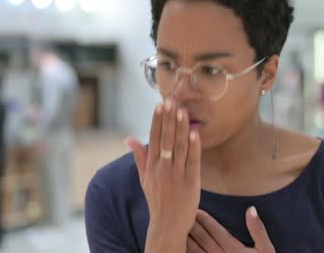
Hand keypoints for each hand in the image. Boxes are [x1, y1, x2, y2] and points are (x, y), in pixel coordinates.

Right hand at [126, 98, 201, 251]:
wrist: (168, 224)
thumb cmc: (157, 200)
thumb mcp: (144, 178)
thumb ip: (139, 157)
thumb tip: (129, 139)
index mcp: (151, 166)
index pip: (154, 138)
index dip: (157, 121)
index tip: (160, 104)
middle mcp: (162, 169)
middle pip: (166, 139)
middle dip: (169, 119)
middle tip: (172, 100)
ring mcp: (177, 175)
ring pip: (179, 148)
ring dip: (181, 128)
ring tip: (183, 111)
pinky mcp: (191, 183)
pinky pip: (193, 162)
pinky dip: (194, 147)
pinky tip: (195, 133)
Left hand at [187, 208, 274, 252]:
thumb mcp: (267, 250)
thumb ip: (258, 230)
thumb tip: (250, 209)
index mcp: (235, 250)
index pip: (216, 231)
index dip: (205, 220)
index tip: (196, 210)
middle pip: (203, 240)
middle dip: (193, 226)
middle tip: (182, 214)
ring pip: (196, 252)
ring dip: (187, 240)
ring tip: (178, 228)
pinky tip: (180, 248)